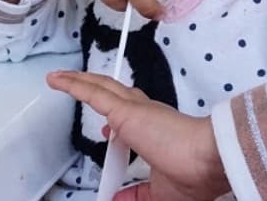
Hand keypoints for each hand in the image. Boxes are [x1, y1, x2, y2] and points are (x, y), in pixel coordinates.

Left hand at [47, 71, 231, 200]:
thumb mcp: (159, 194)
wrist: (208, 160)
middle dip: (96, 91)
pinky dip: (72, 85)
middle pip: (115, 96)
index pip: (133, 120)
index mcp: (159, 131)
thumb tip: (117, 200)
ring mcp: (136, 109)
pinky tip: (57, 80)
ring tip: (61, 77)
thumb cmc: (196, 175)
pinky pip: (92, 93)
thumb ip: (136, 195)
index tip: (111, 138)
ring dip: (80, 81)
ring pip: (101, 88)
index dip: (118, 127)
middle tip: (79, 89)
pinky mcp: (125, 110)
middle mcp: (147, 114)